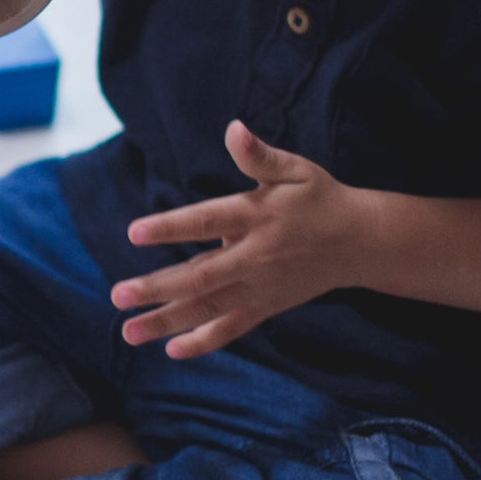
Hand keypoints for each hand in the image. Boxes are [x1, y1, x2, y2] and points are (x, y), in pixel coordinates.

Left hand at [111, 121, 368, 356]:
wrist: (362, 242)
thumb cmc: (321, 198)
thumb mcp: (295, 169)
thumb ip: (259, 156)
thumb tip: (233, 129)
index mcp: (257, 216)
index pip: (207, 221)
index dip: (171, 227)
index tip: (133, 233)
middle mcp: (255, 257)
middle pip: (200, 276)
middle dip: (157, 287)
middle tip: (118, 295)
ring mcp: (260, 287)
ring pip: (208, 309)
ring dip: (167, 321)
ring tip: (128, 332)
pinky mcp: (266, 306)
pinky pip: (232, 328)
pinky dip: (204, 342)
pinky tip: (170, 350)